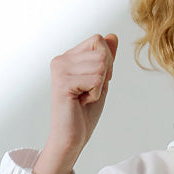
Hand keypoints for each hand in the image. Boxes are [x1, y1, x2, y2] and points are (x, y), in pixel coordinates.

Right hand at [38, 33, 118, 173]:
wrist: (72, 136)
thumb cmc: (85, 112)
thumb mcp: (101, 81)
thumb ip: (106, 59)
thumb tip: (113, 36)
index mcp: (69, 57)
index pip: (99, 40)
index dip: (107, 62)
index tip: (96, 82)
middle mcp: (61, 59)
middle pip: (101, 50)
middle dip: (105, 74)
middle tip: (90, 91)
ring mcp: (60, 69)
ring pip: (100, 65)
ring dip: (99, 86)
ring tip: (84, 97)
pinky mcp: (62, 82)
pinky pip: (95, 80)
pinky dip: (95, 94)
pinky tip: (81, 101)